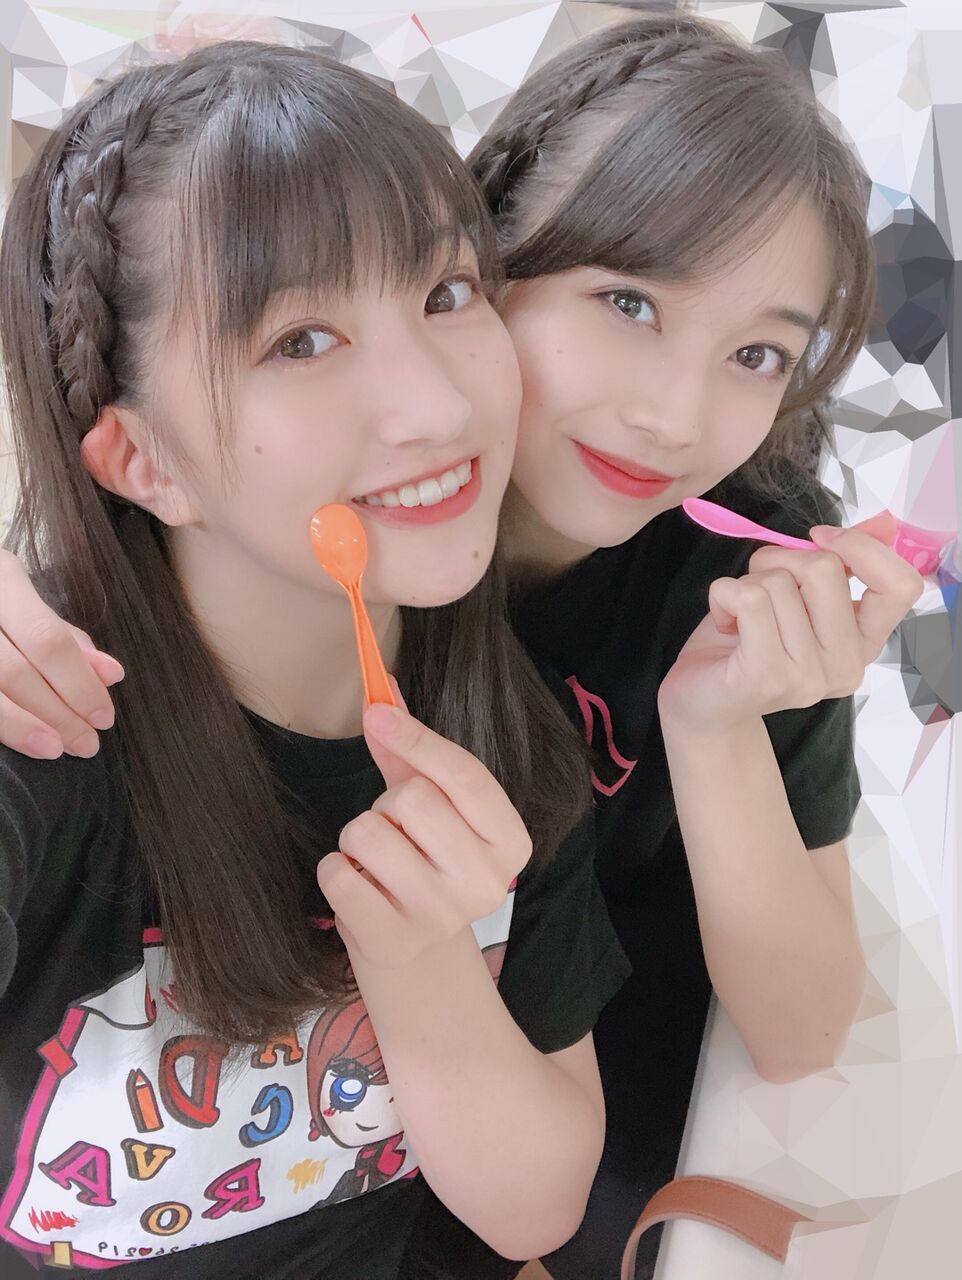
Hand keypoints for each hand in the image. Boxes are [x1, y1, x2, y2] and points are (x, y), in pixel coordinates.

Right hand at [0, 550, 123, 758]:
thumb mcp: (28, 600)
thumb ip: (66, 637)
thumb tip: (110, 675)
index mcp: (3, 581)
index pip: (48, 641)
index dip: (80, 685)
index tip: (103, 717)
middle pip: (17, 674)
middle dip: (58, 714)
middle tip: (86, 743)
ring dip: (25, 727)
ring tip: (56, 748)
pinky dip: (2, 726)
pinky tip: (21, 739)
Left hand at [315, 702, 531, 969]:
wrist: (417, 947)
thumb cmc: (426, 855)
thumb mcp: (434, 802)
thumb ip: (412, 751)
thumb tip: (382, 690)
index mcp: (511, 842)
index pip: (464, 774)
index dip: (417, 738)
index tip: (376, 715)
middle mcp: (486, 884)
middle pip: (412, 799)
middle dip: (388, 804)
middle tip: (398, 831)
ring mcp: (440, 918)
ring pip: (367, 832)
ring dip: (358, 837)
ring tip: (378, 861)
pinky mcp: (392, 942)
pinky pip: (336, 874)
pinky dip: (336, 870)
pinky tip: (361, 887)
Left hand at [658, 526, 922, 731]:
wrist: (703, 700)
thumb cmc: (748, 642)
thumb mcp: (799, 598)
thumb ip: (842, 564)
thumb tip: (884, 523)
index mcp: (864, 644)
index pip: (901, 586)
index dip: (861, 548)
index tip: (819, 540)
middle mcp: (846, 666)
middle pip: (824, 569)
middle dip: (779, 558)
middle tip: (758, 583)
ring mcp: (808, 677)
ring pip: (778, 582)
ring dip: (746, 583)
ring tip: (739, 615)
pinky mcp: (766, 676)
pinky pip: (749, 599)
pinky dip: (723, 594)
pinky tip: (724, 621)